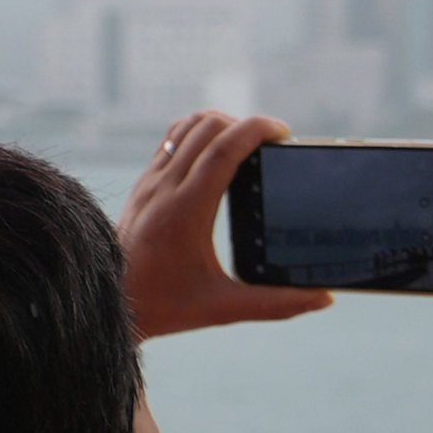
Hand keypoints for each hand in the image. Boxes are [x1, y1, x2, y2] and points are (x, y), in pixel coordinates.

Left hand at [121, 110, 332, 338]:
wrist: (108, 300)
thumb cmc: (164, 306)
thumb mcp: (223, 308)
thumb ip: (276, 304)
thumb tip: (323, 299)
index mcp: (186, 209)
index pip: (223, 148)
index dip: (257, 129)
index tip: (284, 132)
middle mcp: (164, 187)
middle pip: (206, 128)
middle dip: (245, 125)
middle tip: (272, 144)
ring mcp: (150, 182)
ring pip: (185, 127)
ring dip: (220, 125)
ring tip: (247, 145)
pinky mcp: (143, 185)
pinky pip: (170, 141)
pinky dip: (197, 134)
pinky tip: (216, 155)